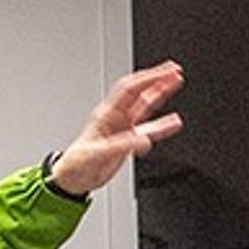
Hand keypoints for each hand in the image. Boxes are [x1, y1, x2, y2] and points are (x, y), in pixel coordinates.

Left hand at [46, 59, 187, 197]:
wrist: (73, 178)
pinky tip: (173, 122)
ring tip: (175, 83)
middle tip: (174, 70)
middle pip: (140, 92)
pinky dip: (162, 125)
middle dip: (157, 79)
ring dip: (160, 94)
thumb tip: (143, 140)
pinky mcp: (128, 140)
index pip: (130, 90)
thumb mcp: (97, 153)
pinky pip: (149, 129)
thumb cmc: (77, 162)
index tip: (164, 73)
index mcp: (107, 115)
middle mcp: (117, 117)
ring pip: (145, 106)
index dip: (148, 79)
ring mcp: (124, 128)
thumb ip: (121, 145)